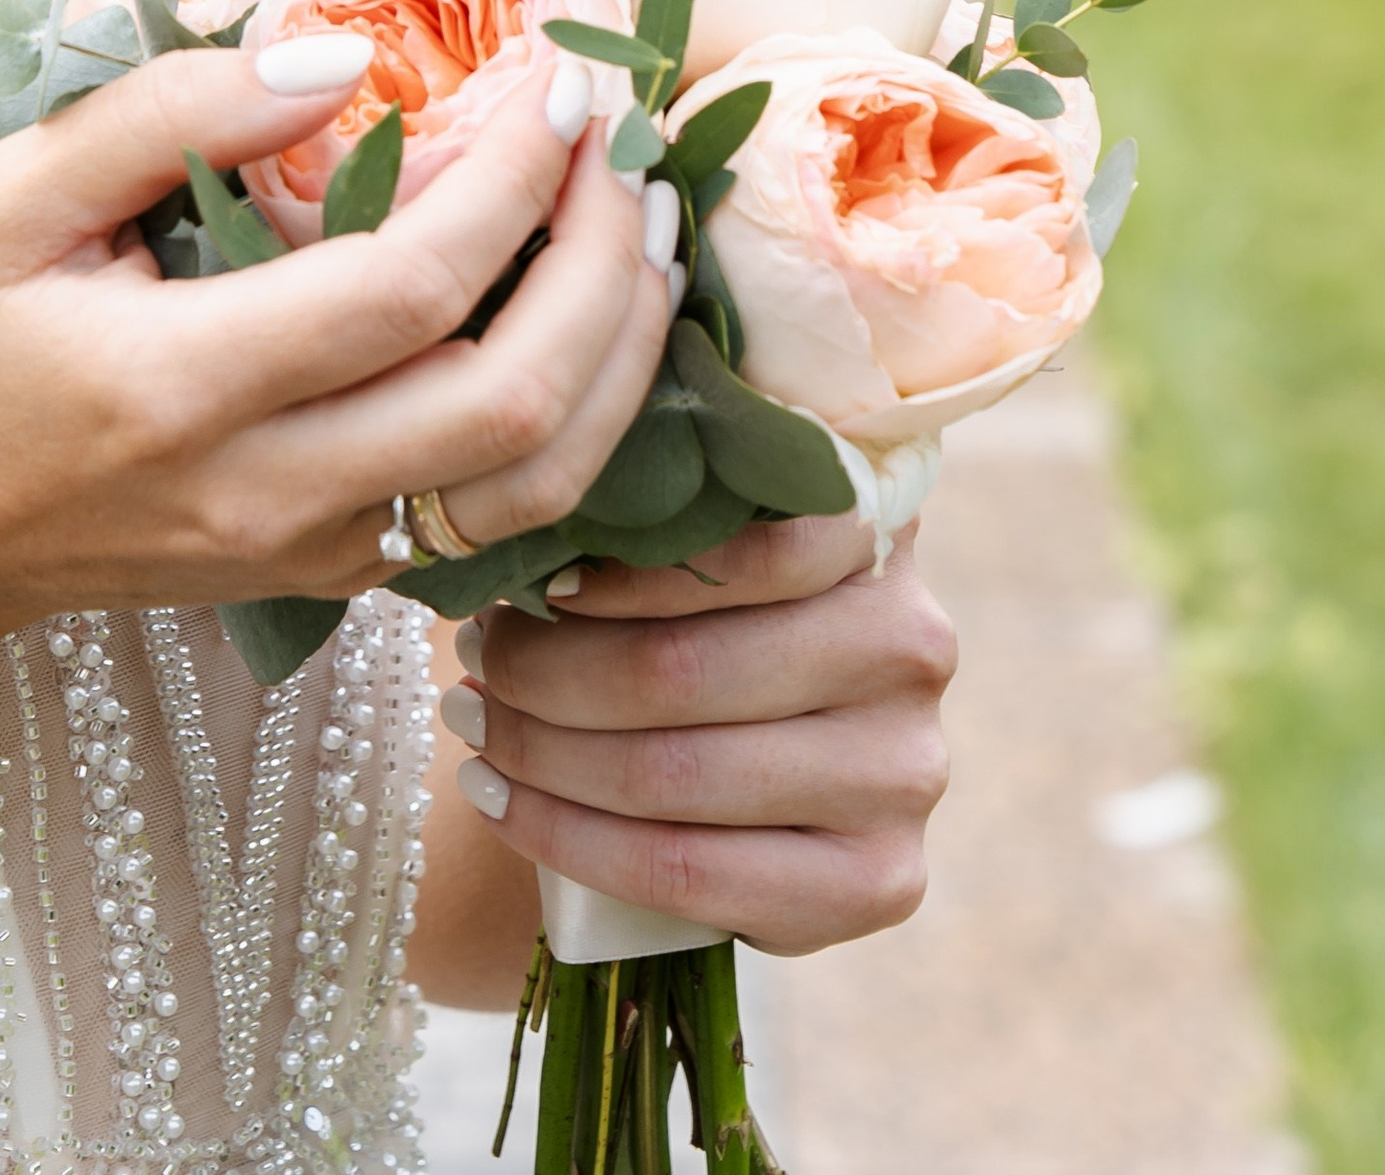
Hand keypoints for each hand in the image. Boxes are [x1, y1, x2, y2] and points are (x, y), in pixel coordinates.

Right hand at [0, 46, 672, 646]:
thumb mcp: (17, 194)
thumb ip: (170, 113)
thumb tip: (340, 57)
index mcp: (182, 388)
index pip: (409, 290)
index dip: (512, 185)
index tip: (560, 92)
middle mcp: (266, 496)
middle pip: (511, 404)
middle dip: (604, 268)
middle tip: (628, 154)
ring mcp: (312, 557)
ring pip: (538, 489)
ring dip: (621, 359)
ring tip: (649, 237)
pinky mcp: (336, 580)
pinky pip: (501, 520)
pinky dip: (577, 423)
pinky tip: (591, 324)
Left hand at [440, 518, 955, 955]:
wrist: (784, 762)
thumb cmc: (722, 613)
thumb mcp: (715, 532)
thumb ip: (659, 503)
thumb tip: (526, 517)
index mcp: (877, 532)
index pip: (741, 546)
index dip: (619, 572)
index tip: (535, 582)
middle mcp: (911, 647)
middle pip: (682, 669)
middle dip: (544, 670)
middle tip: (473, 655)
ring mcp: (905, 774)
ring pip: (672, 774)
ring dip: (540, 752)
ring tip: (472, 722)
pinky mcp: (879, 882)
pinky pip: (686, 871)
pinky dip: (567, 838)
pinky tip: (501, 802)